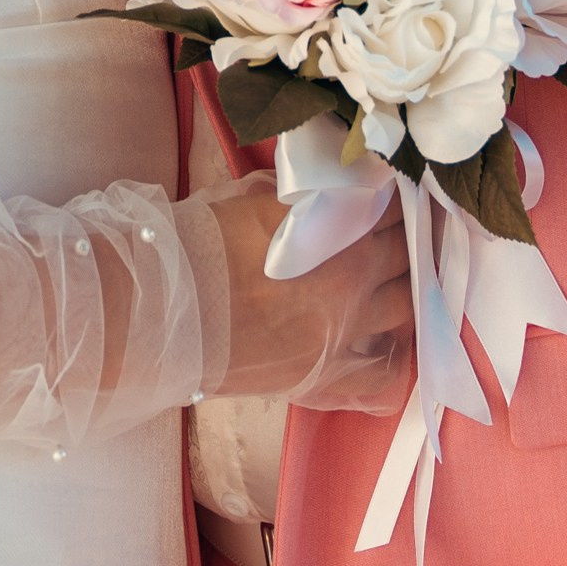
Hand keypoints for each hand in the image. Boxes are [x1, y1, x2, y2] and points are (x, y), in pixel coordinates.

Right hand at [203, 183, 411, 408]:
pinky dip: (392, 356)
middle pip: (404, 253)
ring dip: (402, 286)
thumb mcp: (251, 196)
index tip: (385, 191)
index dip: (389, 196)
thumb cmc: (200, 244)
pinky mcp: (326, 377)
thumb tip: (322, 188)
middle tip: (395, 229)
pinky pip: (382, 376)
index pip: (387, 206)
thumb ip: (300, 194)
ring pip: (404, 307)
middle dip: (402, 236)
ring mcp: (345, 334)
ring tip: (390, 277)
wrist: (162, 309)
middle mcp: (354, 282)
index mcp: (338, 231)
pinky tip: (385, 340)